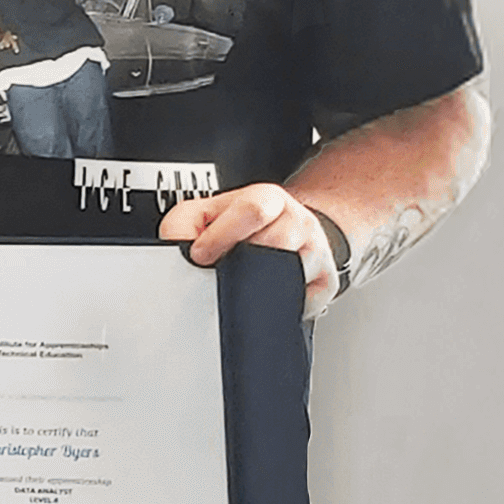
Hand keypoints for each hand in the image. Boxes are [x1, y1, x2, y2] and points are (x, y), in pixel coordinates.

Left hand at [158, 181, 335, 311]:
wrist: (284, 229)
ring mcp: (316, 250)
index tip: (202, 255)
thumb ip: (182, 225)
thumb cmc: (238, 224)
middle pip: (276, 242)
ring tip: (245, 281)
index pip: (252, 211)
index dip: (222, 236)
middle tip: (225, 269)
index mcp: (267, 198)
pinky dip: (283, 305)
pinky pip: (305, 301)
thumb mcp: (202, 213)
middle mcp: (297, 220)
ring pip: (291, 273)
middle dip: (243, 261)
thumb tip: (177, 248)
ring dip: (261, 283)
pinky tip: (268, 296)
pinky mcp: (326, 281)